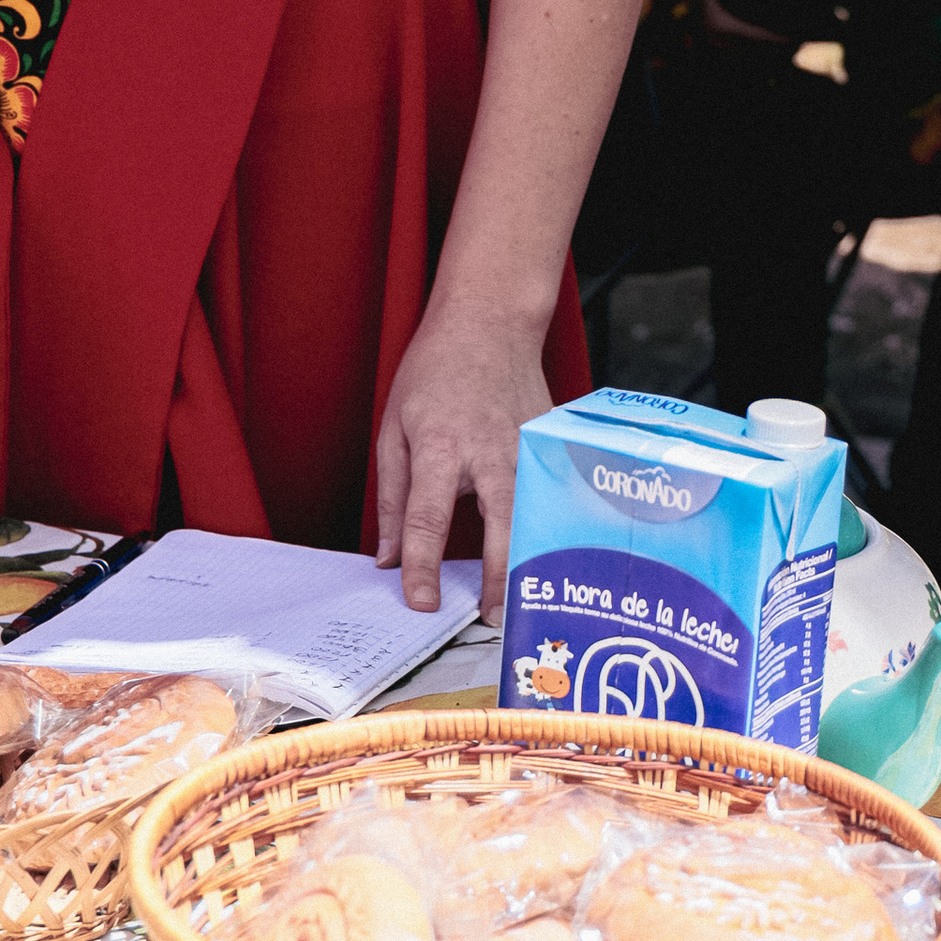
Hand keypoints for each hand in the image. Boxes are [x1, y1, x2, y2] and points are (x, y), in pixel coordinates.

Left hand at [375, 296, 549, 618]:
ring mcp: (527, 447)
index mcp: (441, 447)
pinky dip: (548, 529)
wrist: (490, 321)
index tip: (421, 604)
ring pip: (535, 516)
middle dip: (496, 577)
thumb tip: (389, 559)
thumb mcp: (395, 428)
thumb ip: (395, 498)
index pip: (428, 519)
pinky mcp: (550, 445)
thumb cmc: (436, 371)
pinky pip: (550, 495)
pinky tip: (549, 560)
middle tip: (491, 619)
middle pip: (499, 525)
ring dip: (528, 562)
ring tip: (520, 603)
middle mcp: (489, 451)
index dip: (423, 567)